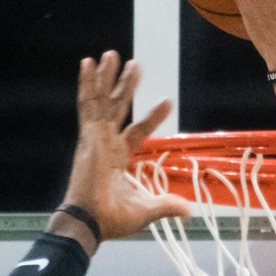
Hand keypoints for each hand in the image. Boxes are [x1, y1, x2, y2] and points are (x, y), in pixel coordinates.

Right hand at [54, 51, 187, 245]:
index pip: (138, 131)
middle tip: (135, 63)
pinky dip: (87, 83)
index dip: (152, 117)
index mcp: (116, 158)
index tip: (167, 100)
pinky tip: (88, 63)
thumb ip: (166, 205)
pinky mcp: (87, 136)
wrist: (91, 221)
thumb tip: (188, 210)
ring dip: (107, 77)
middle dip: (125, 86)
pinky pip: (87, 104)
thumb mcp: (147, 211)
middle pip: (117, 108)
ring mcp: (95, 138)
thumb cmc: (112, 219)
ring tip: (112, 54)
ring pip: (103, 100)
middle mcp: (104, 144)